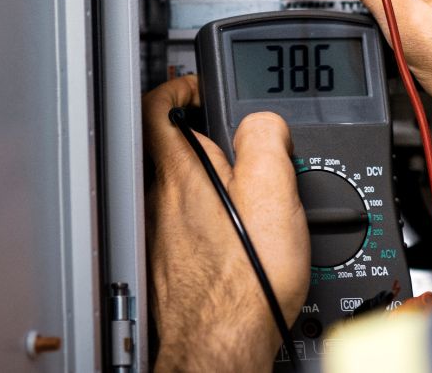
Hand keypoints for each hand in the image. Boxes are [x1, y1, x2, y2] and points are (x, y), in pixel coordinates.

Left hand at [144, 76, 309, 371]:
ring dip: (209, 182)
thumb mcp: (273, 191)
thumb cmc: (244, 282)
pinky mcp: (168, 266)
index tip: (198, 86)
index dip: (178, 85)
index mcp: (181, 173)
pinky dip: (209, 222)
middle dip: (205, 138)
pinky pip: (186, 227)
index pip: (158, 105)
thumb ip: (265, 138)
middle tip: (238, 141)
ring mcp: (160, 236)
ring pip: (179, 190)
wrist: (223, 345)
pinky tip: (239, 241)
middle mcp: (160, 202)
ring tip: (249, 194)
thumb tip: (263, 121)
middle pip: (172, 148)